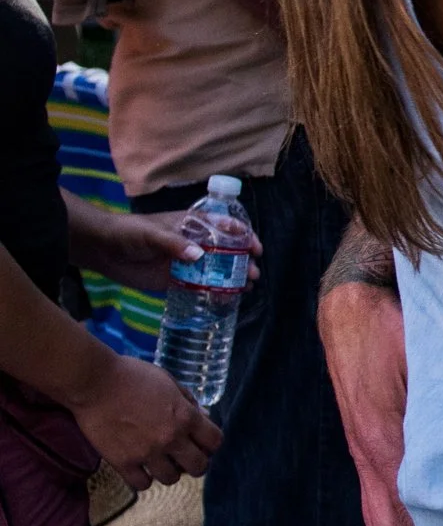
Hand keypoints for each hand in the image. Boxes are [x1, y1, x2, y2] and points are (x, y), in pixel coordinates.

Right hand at [63, 350, 218, 488]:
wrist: (95, 383)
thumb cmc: (133, 376)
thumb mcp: (169, 382)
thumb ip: (188, 402)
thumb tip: (203, 417)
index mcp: (185, 416)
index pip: (215, 442)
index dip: (211, 443)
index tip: (203, 442)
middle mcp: (170, 438)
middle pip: (199, 467)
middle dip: (197, 463)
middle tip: (186, 457)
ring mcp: (146, 453)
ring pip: (171, 479)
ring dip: (169, 471)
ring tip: (162, 462)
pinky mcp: (122, 463)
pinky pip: (142, 484)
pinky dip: (144, 478)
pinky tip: (141, 468)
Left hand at [82, 207, 261, 296]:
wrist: (104, 251)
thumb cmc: (129, 233)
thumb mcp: (152, 233)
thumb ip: (174, 243)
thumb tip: (199, 255)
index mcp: (193, 225)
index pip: (226, 227)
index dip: (244, 235)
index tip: (255, 248)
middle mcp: (195, 243)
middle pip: (227, 251)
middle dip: (243, 261)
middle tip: (253, 274)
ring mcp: (186, 263)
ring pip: (216, 271)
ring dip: (232, 278)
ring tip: (247, 288)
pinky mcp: (176, 281)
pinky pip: (199, 287)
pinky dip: (214, 293)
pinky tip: (226, 300)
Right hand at [318, 279, 429, 525]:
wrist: (351, 309)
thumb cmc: (392, 326)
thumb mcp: (421, 352)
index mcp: (384, 435)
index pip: (409, 503)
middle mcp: (370, 450)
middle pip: (389, 523)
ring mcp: (362, 449)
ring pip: (379, 515)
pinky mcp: (362, 443)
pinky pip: (373, 495)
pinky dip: (394, 517)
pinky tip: (417, 521)